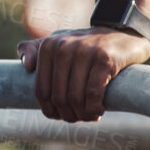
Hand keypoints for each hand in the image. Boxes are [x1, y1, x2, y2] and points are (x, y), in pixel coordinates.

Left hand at [17, 27, 149, 122]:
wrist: (123, 31)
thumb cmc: (86, 44)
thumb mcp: (59, 41)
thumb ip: (35, 49)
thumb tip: (26, 66)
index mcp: (48, 46)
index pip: (42, 90)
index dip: (50, 110)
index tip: (61, 116)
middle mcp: (63, 47)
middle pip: (59, 97)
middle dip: (68, 115)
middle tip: (78, 118)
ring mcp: (84, 51)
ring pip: (76, 97)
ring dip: (83, 115)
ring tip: (89, 116)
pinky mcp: (105, 59)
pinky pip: (93, 93)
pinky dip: (94, 108)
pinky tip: (99, 111)